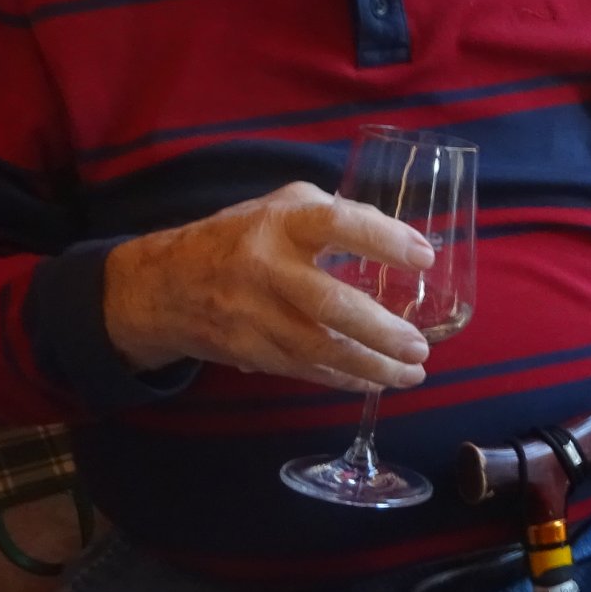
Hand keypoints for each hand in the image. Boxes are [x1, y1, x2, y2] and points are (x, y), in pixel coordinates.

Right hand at [103, 182, 436, 391]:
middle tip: (420, 346)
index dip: (383, 239)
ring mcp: (253, 314)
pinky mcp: (248, 350)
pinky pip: (304, 369)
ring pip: (319, 349)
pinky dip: (343, 379)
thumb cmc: (239, 238)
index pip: (336, 223)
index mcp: (280, 223)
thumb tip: (398, 235)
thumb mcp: (282, 209)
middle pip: (329, 304)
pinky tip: (376, 383)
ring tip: (412, 373)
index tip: (426, 258)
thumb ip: (335, 216)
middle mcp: (265, 267)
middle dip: (381, 331)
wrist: (164, 284)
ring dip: (371, 367)